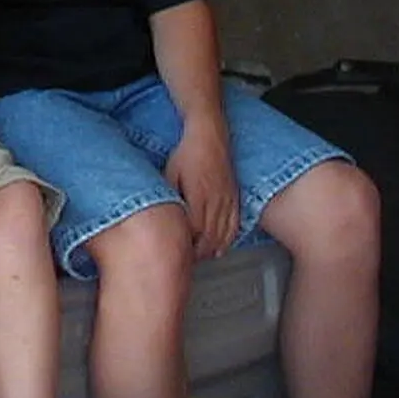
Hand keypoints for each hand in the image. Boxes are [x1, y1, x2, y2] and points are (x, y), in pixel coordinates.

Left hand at [165, 122, 238, 258]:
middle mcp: (216, 201)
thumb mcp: (169, 173)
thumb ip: (168, 195)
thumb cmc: (187, 154)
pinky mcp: (235, 198)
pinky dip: (228, 239)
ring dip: (212, 249)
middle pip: (209, 237)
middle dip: (198, 253)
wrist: (210, 136)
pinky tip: (221, 247)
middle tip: (187, 261)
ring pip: (223, 234)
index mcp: (198, 197)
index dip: (186, 246)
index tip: (179, 254)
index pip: (193, 231)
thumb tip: (163, 214)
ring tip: (201, 257)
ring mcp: (228, 201)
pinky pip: (235, 225)